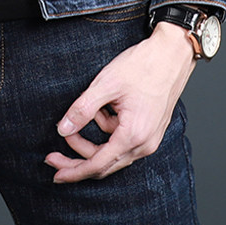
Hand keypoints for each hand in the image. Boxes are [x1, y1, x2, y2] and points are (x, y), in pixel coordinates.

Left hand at [44, 21, 196, 181]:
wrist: (172, 54)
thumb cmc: (143, 66)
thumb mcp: (105, 84)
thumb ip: (82, 109)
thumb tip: (62, 130)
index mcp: (133, 135)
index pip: (97, 164)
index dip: (73, 170)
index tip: (54, 170)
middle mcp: (144, 144)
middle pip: (105, 164)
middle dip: (77, 159)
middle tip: (53, 155)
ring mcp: (150, 139)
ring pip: (113, 153)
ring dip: (93, 140)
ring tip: (88, 110)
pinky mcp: (150, 131)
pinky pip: (122, 140)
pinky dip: (107, 129)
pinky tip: (104, 108)